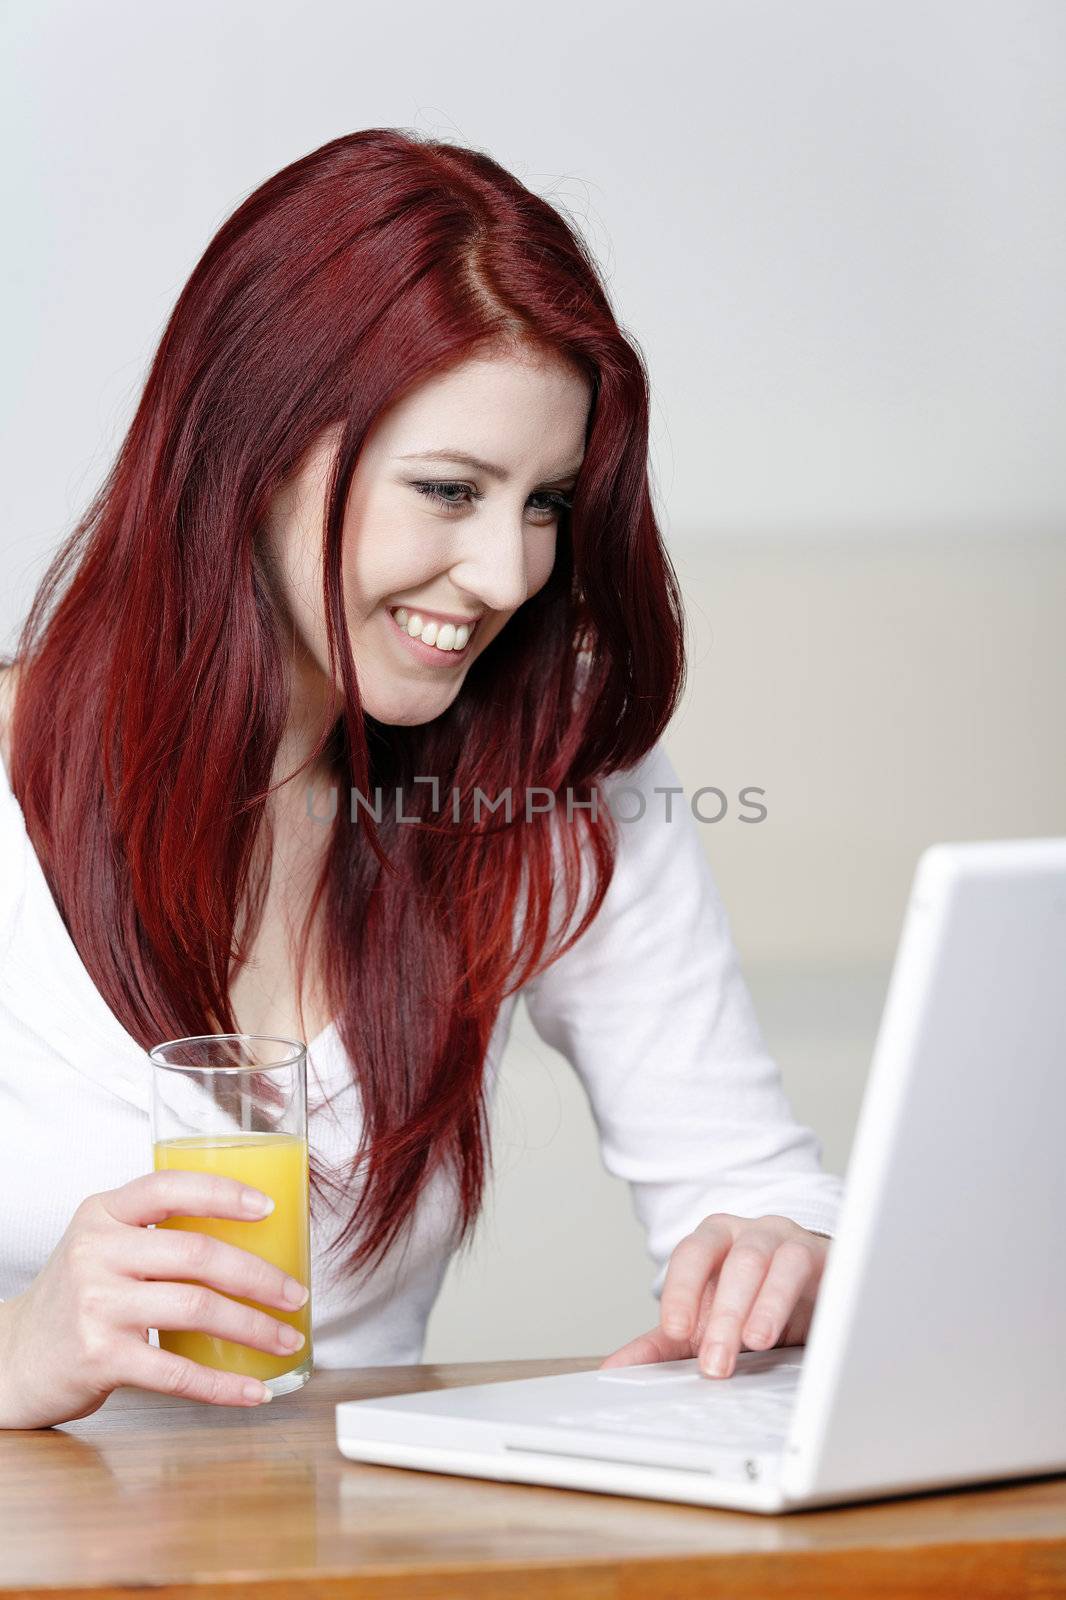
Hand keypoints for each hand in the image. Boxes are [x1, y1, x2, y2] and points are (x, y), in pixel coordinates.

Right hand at [0, 1171, 310, 1428]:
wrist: (14, 1359)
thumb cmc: (75, 1299)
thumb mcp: (102, 1245)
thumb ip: (156, 1232)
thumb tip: (250, 1235)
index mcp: (103, 1213)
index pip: (170, 1187)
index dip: (224, 1193)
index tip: (269, 1207)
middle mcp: (97, 1253)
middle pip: (198, 1253)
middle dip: (260, 1276)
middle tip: (295, 1292)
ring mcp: (96, 1306)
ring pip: (197, 1308)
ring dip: (254, 1327)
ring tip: (285, 1337)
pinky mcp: (99, 1358)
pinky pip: (177, 1371)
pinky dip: (223, 1384)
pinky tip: (253, 1389)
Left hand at [599, 1214, 830, 1379]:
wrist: (810, 1289)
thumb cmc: (751, 1302)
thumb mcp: (705, 1324)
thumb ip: (661, 1345)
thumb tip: (612, 1370)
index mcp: (713, 1242)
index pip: (691, 1254)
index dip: (681, 1289)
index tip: (674, 1329)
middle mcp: (749, 1234)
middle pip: (734, 1263)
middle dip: (723, 1314)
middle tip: (714, 1362)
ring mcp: (787, 1241)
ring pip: (771, 1260)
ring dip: (761, 1305)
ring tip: (753, 1343)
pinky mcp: (820, 1258)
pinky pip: (809, 1268)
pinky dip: (798, 1297)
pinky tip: (794, 1328)